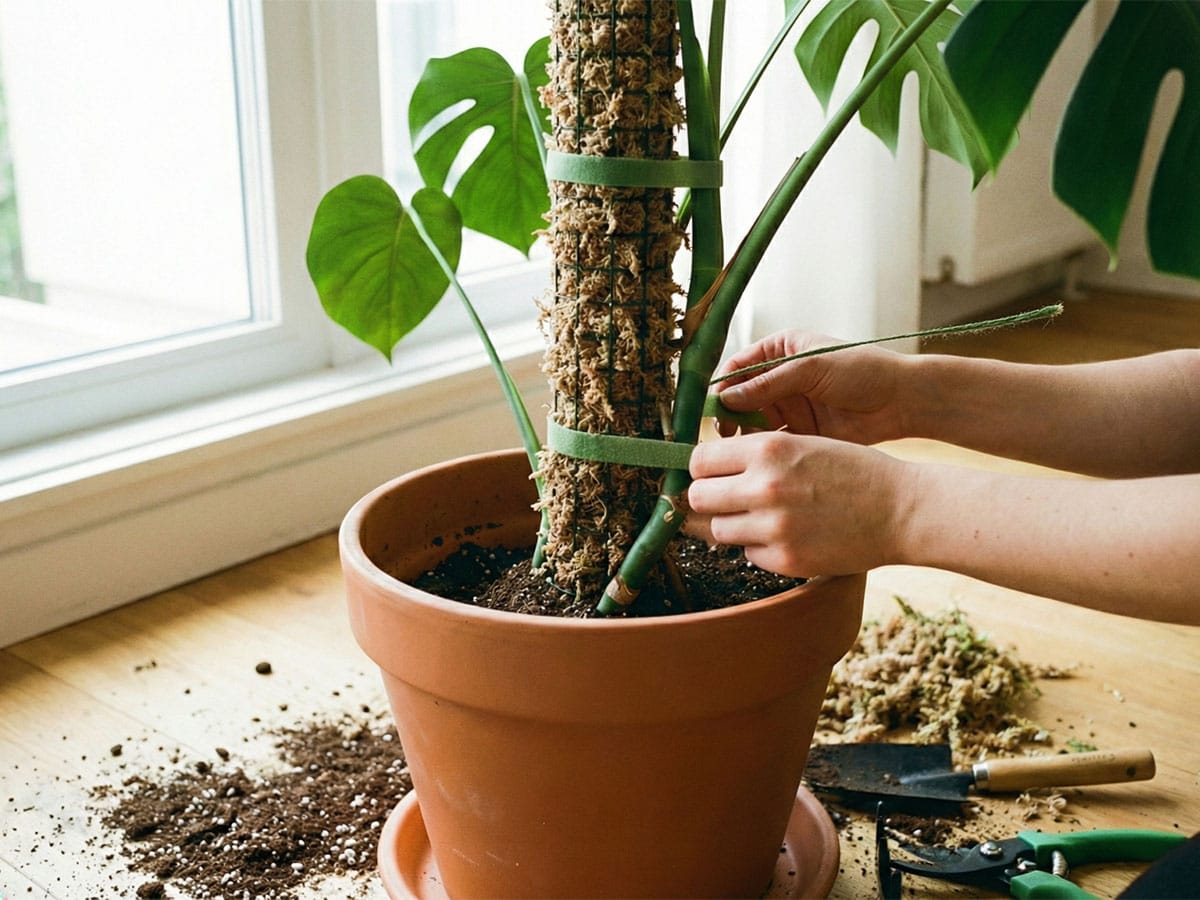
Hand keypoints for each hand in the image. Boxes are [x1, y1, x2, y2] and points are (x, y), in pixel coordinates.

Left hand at [686, 431, 909, 577]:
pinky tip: (791, 535)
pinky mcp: (786, 560)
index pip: (698, 460)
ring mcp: (773, 527)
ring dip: (735, 525)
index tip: (712, 474)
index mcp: (768, 449)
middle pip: (698, 497)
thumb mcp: (804, 444)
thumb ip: (757, 455)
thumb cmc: (855, 471)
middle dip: (710, 499)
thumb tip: (705, 469)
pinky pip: (749, 554)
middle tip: (730, 499)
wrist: (903, 509)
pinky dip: (761, 548)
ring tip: (766, 517)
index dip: (702, 468)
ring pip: (718, 530)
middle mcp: (764, 487)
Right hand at [713, 330, 909, 443]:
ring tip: (741, 448)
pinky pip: (772, 440)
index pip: (739, 367)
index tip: (713, 406)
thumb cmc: (861, 371)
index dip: (723, 386)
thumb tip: (727, 398)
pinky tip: (759, 458)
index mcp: (781, 350)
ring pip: (752, 421)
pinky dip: (763, 449)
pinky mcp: (800, 432)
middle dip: (730, 414)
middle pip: (740, 396)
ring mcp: (789, 405)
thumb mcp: (811, 368)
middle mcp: (780, 377)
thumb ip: (768, 384)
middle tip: (723, 433)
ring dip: (744, 434)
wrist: (901, 401)